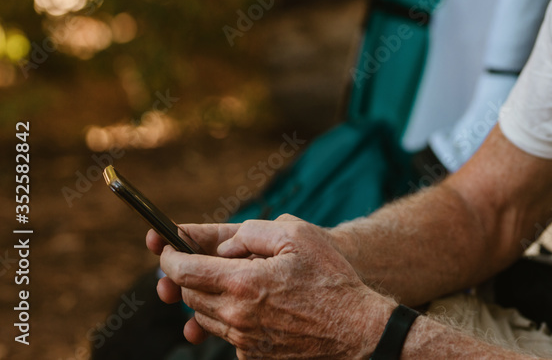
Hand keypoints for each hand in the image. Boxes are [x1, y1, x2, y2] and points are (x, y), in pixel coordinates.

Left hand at [154, 214, 393, 358]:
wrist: (357, 330)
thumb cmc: (331, 279)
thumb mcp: (299, 236)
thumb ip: (255, 232)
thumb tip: (226, 246)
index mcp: (243, 283)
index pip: (184, 272)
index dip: (169, 257)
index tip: (167, 249)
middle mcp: (236, 316)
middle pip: (189, 296)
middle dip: (187, 277)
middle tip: (197, 262)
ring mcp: (243, 341)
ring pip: (205, 317)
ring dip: (207, 297)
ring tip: (230, 282)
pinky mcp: (253, 356)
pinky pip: (227, 335)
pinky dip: (230, 318)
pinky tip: (255, 306)